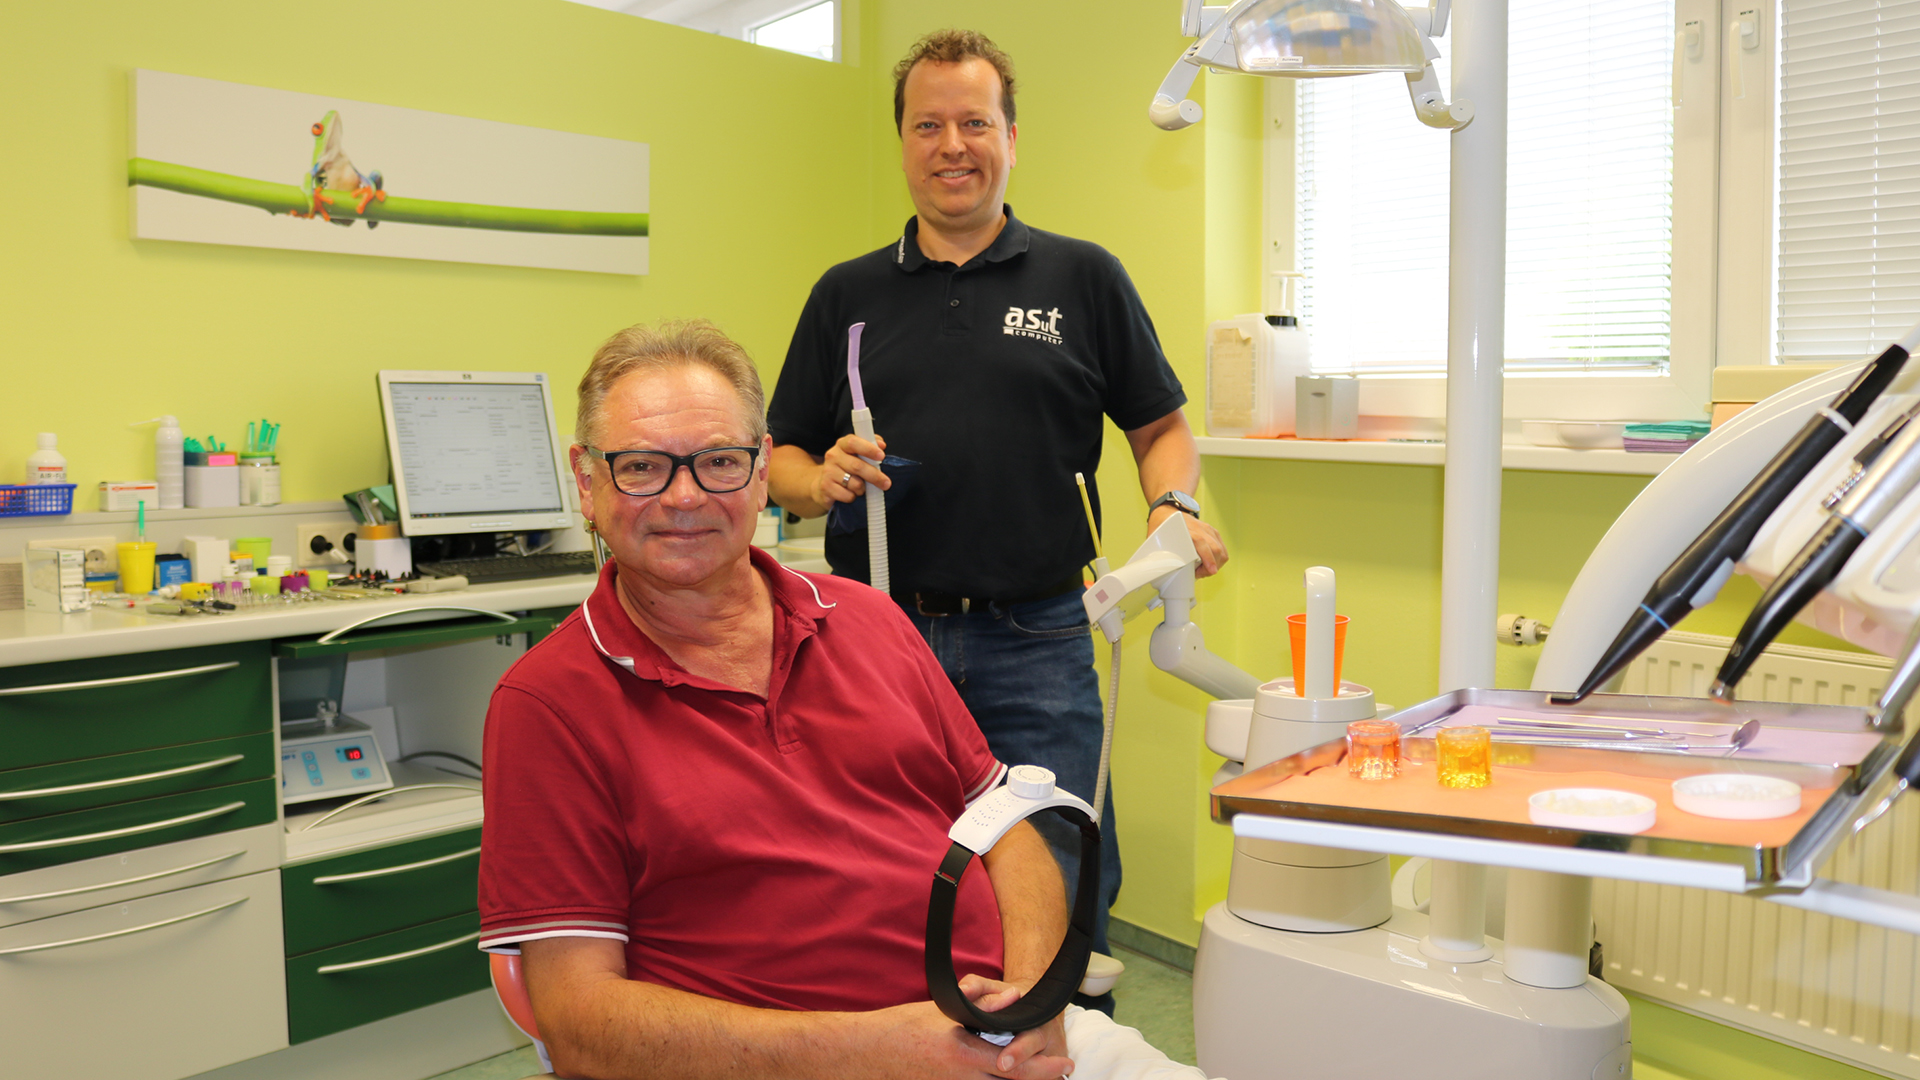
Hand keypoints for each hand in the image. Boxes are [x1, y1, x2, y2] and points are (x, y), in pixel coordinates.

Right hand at [813, 434, 889, 505]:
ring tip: (860, 488)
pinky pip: (848, 496)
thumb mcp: (857, 454)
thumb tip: (881, 444)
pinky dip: (853, 497)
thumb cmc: (846, 467)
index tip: (881, 456)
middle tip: (886, 483)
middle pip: (857, 466)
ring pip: (855, 484)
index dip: (869, 449)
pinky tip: (849, 493)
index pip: (853, 442)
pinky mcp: (826, 488)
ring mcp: (828, 472)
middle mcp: (833, 456)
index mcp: (842, 445)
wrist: (824, 484)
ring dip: (862, 489)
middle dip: (875, 476)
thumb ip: (871, 445)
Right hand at [836, 976, 1071, 1079]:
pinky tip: (1002, 1075)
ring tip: (1039, 1073)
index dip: (1045, 1068)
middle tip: (1062, 1071)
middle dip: (1039, 1079)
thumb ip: (981, 1003)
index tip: (1067, 1064)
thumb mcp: (944, 1010)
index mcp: (964, 1055)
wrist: (868, 1053)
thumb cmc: (904, 1027)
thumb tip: (1014, 998)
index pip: (1015, 1066)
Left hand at [1149, 506, 1227, 577]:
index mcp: (1185, 529)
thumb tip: (1157, 570)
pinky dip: (1218, 559)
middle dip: (1211, 567)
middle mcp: (1199, 528)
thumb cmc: (1162, 526)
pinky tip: (1208, 563)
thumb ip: (1158, 554)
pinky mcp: (1213, 532)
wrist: (1169, 510)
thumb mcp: (1156, 539)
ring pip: (1221, 550)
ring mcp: (1208, 529)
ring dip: (1215, 564)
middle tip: (1199, 574)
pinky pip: (1222, 548)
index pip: (1201, 543)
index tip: (1210, 570)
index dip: (1208, 558)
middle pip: (1215, 549)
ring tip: (1202, 570)